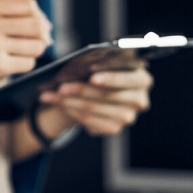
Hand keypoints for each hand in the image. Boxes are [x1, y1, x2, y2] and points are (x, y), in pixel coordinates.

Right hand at [0, 0, 51, 107]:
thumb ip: (7, 15)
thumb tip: (46, 24)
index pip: (28, 4)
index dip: (39, 16)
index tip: (38, 27)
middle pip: (36, 25)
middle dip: (41, 36)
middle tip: (34, 44)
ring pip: (36, 45)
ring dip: (32, 53)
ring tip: (16, 56)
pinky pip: (28, 64)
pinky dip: (23, 67)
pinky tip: (8, 67)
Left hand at [38, 66, 152, 135]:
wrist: (96, 93)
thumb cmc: (99, 72)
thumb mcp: (100, 64)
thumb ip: (95, 64)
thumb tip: (74, 68)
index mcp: (142, 78)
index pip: (128, 78)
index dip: (110, 76)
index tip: (91, 71)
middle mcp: (139, 99)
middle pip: (108, 95)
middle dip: (82, 89)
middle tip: (61, 87)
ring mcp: (128, 116)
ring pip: (95, 108)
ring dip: (69, 101)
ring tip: (50, 94)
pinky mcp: (115, 128)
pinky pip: (90, 121)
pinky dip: (70, 111)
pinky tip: (57, 103)